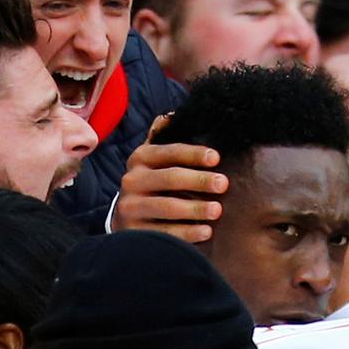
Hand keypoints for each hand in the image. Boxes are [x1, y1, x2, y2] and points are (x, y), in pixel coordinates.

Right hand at [111, 115, 227, 242]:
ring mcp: (131, 208)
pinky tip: (206, 231)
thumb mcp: (152, 159)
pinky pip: (166, 232)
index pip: (169, 152)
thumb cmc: (151, 184)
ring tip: (217, 210)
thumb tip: (174, 115)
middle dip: (199, 180)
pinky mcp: (134, 232)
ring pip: (167, 207)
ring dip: (195, 208)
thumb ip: (162, 137)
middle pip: (170, 178)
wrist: (125, 219)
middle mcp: (131, 181)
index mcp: (140, 158)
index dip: (193, 153)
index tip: (216, 158)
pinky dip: (188, 233)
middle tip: (223, 184)